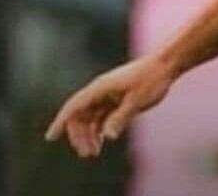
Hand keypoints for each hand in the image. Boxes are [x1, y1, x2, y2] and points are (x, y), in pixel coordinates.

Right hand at [44, 56, 175, 157]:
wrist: (167, 64)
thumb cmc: (152, 78)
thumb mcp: (137, 100)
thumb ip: (122, 117)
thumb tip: (108, 136)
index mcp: (100, 88)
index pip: (73, 106)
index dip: (60, 122)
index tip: (51, 137)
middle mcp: (100, 91)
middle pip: (80, 116)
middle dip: (80, 136)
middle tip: (88, 154)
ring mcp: (108, 95)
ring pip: (91, 118)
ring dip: (89, 135)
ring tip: (94, 152)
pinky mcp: (117, 98)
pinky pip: (102, 116)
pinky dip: (99, 129)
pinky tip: (102, 141)